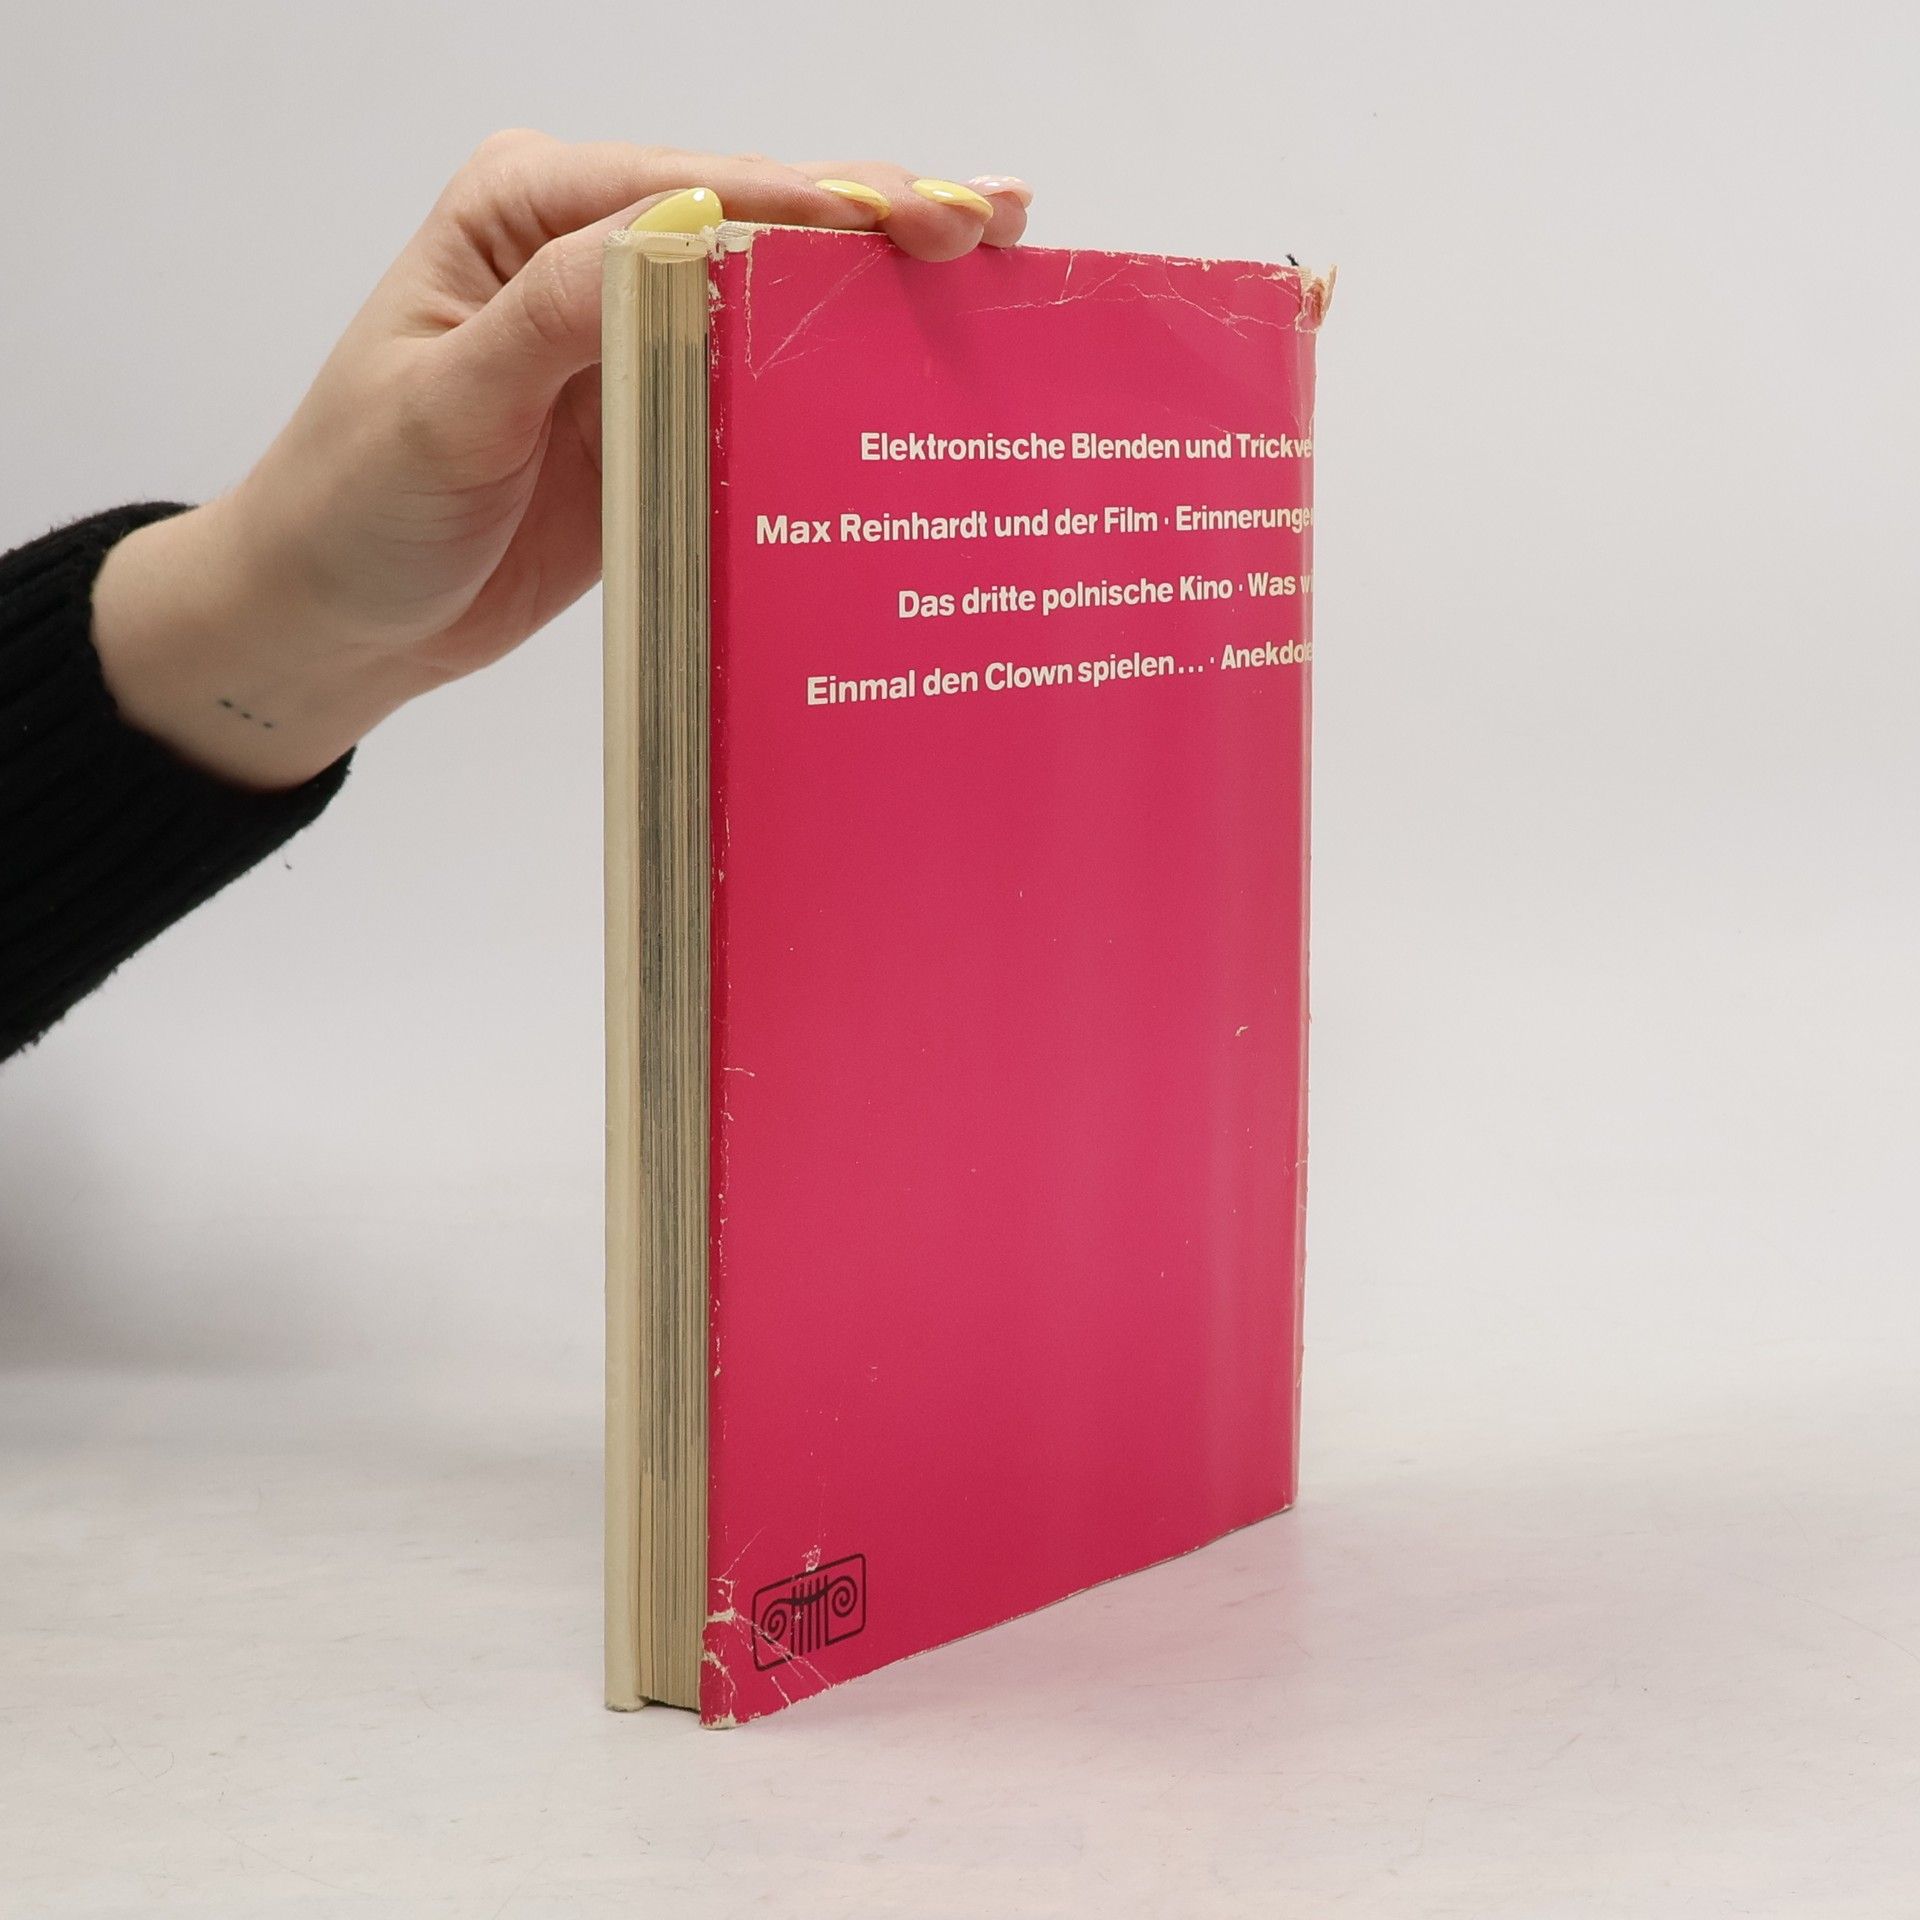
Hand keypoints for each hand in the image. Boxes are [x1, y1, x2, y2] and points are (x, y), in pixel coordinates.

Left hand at [92, 135, 1032, 789]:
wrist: (333, 620)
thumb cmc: (358, 504)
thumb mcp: (447, 404)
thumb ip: (563, 313)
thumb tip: (693, 229)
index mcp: (531, 211)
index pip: (703, 189)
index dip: (825, 204)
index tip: (932, 222)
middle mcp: (594, 253)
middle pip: (764, 227)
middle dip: (885, 229)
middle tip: (1005, 233)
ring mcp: (637, 341)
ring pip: (780, 305)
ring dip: (883, 302)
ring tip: (1000, 287)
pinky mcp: (659, 421)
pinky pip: (762, 392)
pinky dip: (838, 388)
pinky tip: (917, 387)